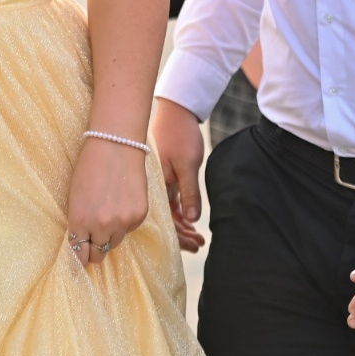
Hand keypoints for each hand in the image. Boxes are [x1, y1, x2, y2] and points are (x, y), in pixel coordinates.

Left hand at [65, 136, 148, 265]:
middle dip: (95, 249)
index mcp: (79, 221)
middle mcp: (101, 226)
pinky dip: (126, 222)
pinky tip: (122, 202)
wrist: (115, 145)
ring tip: (108, 213)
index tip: (82, 255)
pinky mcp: (139, 215)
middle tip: (95, 238)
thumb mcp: (75, 197)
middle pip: (98, 255)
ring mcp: (122, 222)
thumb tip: (84, 243)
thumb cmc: (90, 167)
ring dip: (111, 235)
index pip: (79, 254)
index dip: (80, 256)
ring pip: (115, 243)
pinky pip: (130, 229)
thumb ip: (79, 223)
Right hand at [149, 99, 204, 251]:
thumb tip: (192, 219)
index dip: (179, 235)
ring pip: (168, 210)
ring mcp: (158, 180)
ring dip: (182, 223)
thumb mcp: (188, 164)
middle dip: (182, 234)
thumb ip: (190, 192)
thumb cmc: (181, 134)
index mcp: (158, 185)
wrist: (175, 110)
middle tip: (199, 244)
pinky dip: (179, 210)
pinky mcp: (162, 175)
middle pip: (166, 218)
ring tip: (198, 236)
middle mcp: (155, 186)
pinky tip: (189, 218)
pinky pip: (168, 199)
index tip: (194, 245)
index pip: (166, 219)